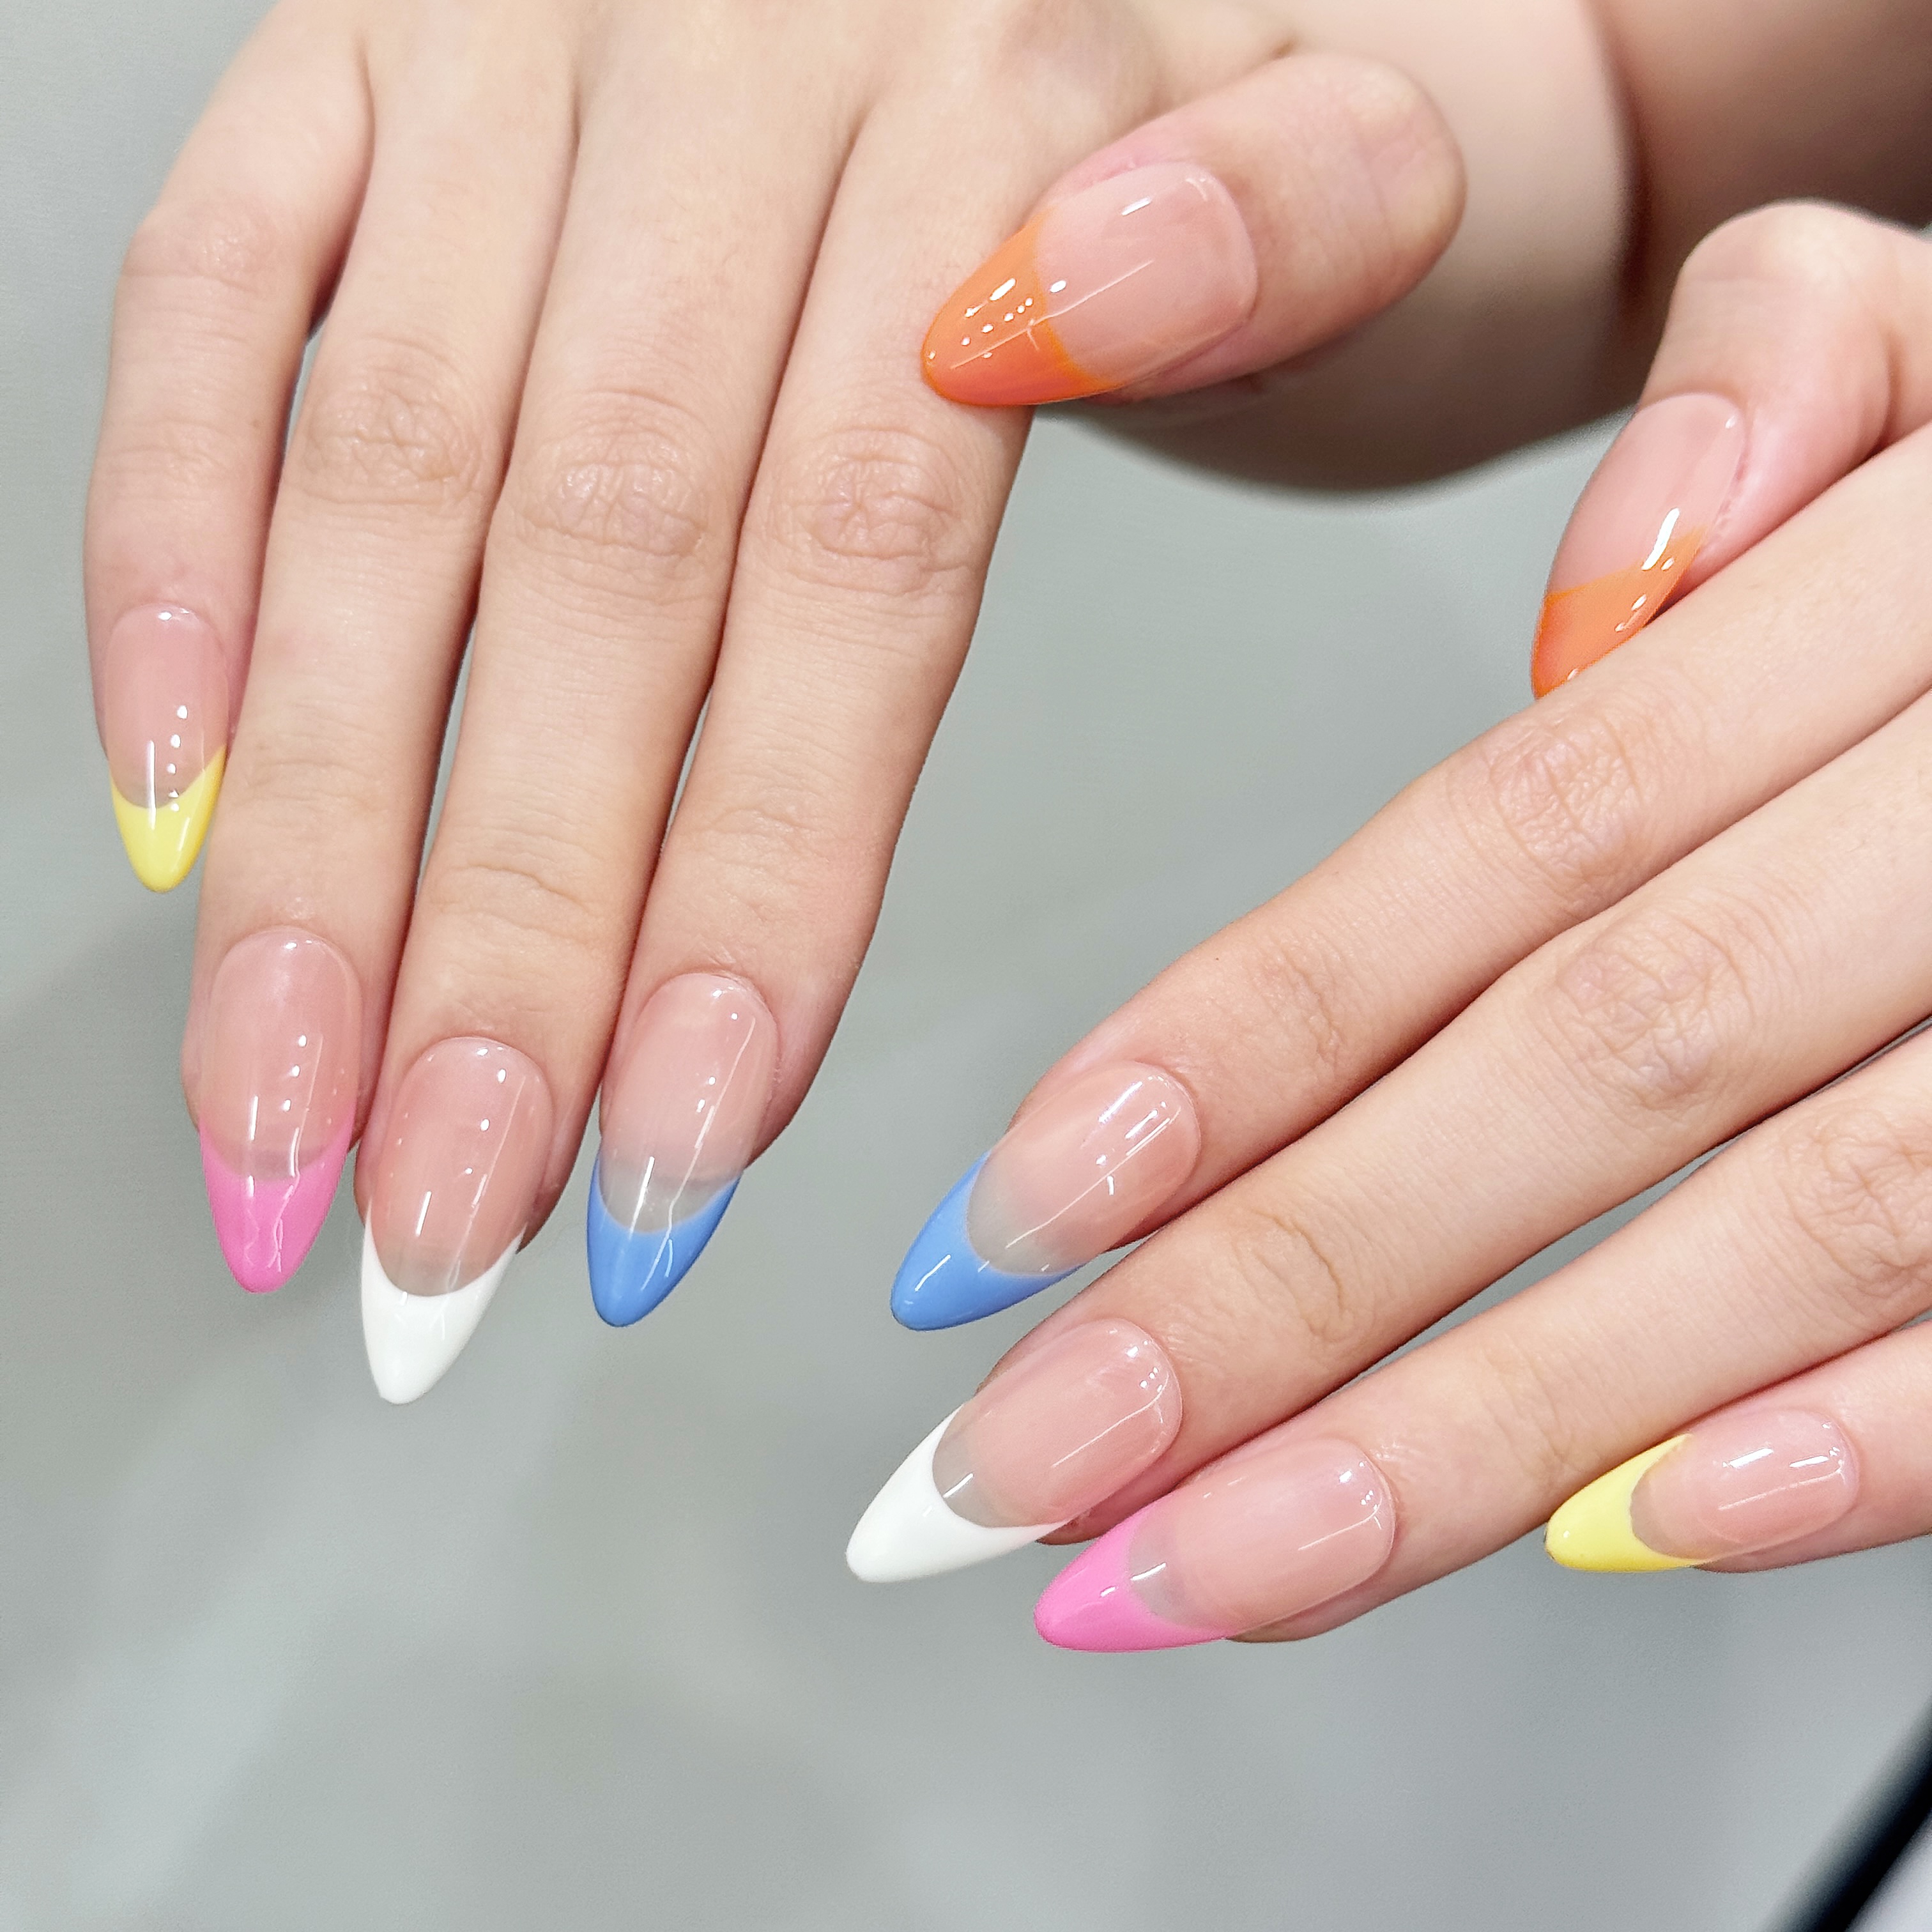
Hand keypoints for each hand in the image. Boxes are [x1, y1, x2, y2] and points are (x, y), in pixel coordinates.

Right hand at [86, 0, 1473, 1399]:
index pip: (848, 555)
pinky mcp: (356, 37)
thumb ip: (1268, 232)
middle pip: (593, 559)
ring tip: (292, 1111)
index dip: (753, 873)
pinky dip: (171, 565)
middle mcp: (726, 46)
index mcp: (997, 80)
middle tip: (448, 1215)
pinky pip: (210, 299)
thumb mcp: (1358, 156)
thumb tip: (1055, 314)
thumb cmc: (1252, 106)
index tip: (686, 1145)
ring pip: (382, 482)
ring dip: (322, 836)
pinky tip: (181, 810)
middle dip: (506, 932)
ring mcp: (510, 38)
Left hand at [849, 204, 1931, 1644]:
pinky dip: (1849, 1447)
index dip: (1238, 1040)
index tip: (1016, 1215)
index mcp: (1903, 590)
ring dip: (1466, 1436)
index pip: (1506, 839)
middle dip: (1281, 1293)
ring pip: (1779, 1229)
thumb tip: (1608, 590)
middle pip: (1591, 1064)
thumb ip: (1778, 390)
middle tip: (1034, 1462)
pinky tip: (1594, 1542)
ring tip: (1208, 1564)